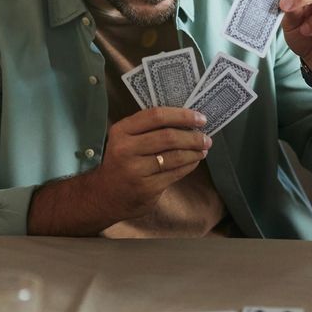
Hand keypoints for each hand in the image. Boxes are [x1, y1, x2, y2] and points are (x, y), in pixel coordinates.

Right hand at [91, 108, 210, 219]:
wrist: (104, 196)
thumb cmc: (121, 162)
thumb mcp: (126, 140)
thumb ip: (149, 129)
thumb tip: (188, 120)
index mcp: (121, 131)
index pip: (156, 116)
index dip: (182, 115)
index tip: (200, 118)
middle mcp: (125, 149)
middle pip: (169, 137)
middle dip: (193, 137)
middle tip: (207, 138)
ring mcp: (136, 169)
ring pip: (175, 156)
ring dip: (195, 152)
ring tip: (204, 149)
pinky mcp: (147, 187)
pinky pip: (176, 172)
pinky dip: (190, 165)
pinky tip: (194, 161)